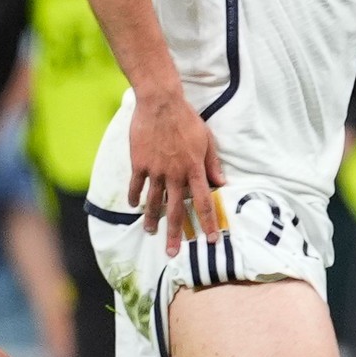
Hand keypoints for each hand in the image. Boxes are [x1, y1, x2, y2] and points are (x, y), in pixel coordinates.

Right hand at [129, 89, 227, 250]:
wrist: (161, 104)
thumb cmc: (187, 120)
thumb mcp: (207, 141)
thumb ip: (213, 163)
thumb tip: (222, 182)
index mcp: (194, 170)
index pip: (203, 203)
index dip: (208, 223)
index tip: (211, 239)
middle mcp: (175, 175)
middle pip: (175, 210)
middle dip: (175, 234)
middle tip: (172, 252)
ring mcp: (155, 171)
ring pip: (153, 202)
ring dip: (152, 220)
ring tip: (151, 233)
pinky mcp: (139, 164)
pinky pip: (136, 185)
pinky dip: (134, 197)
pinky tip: (133, 206)